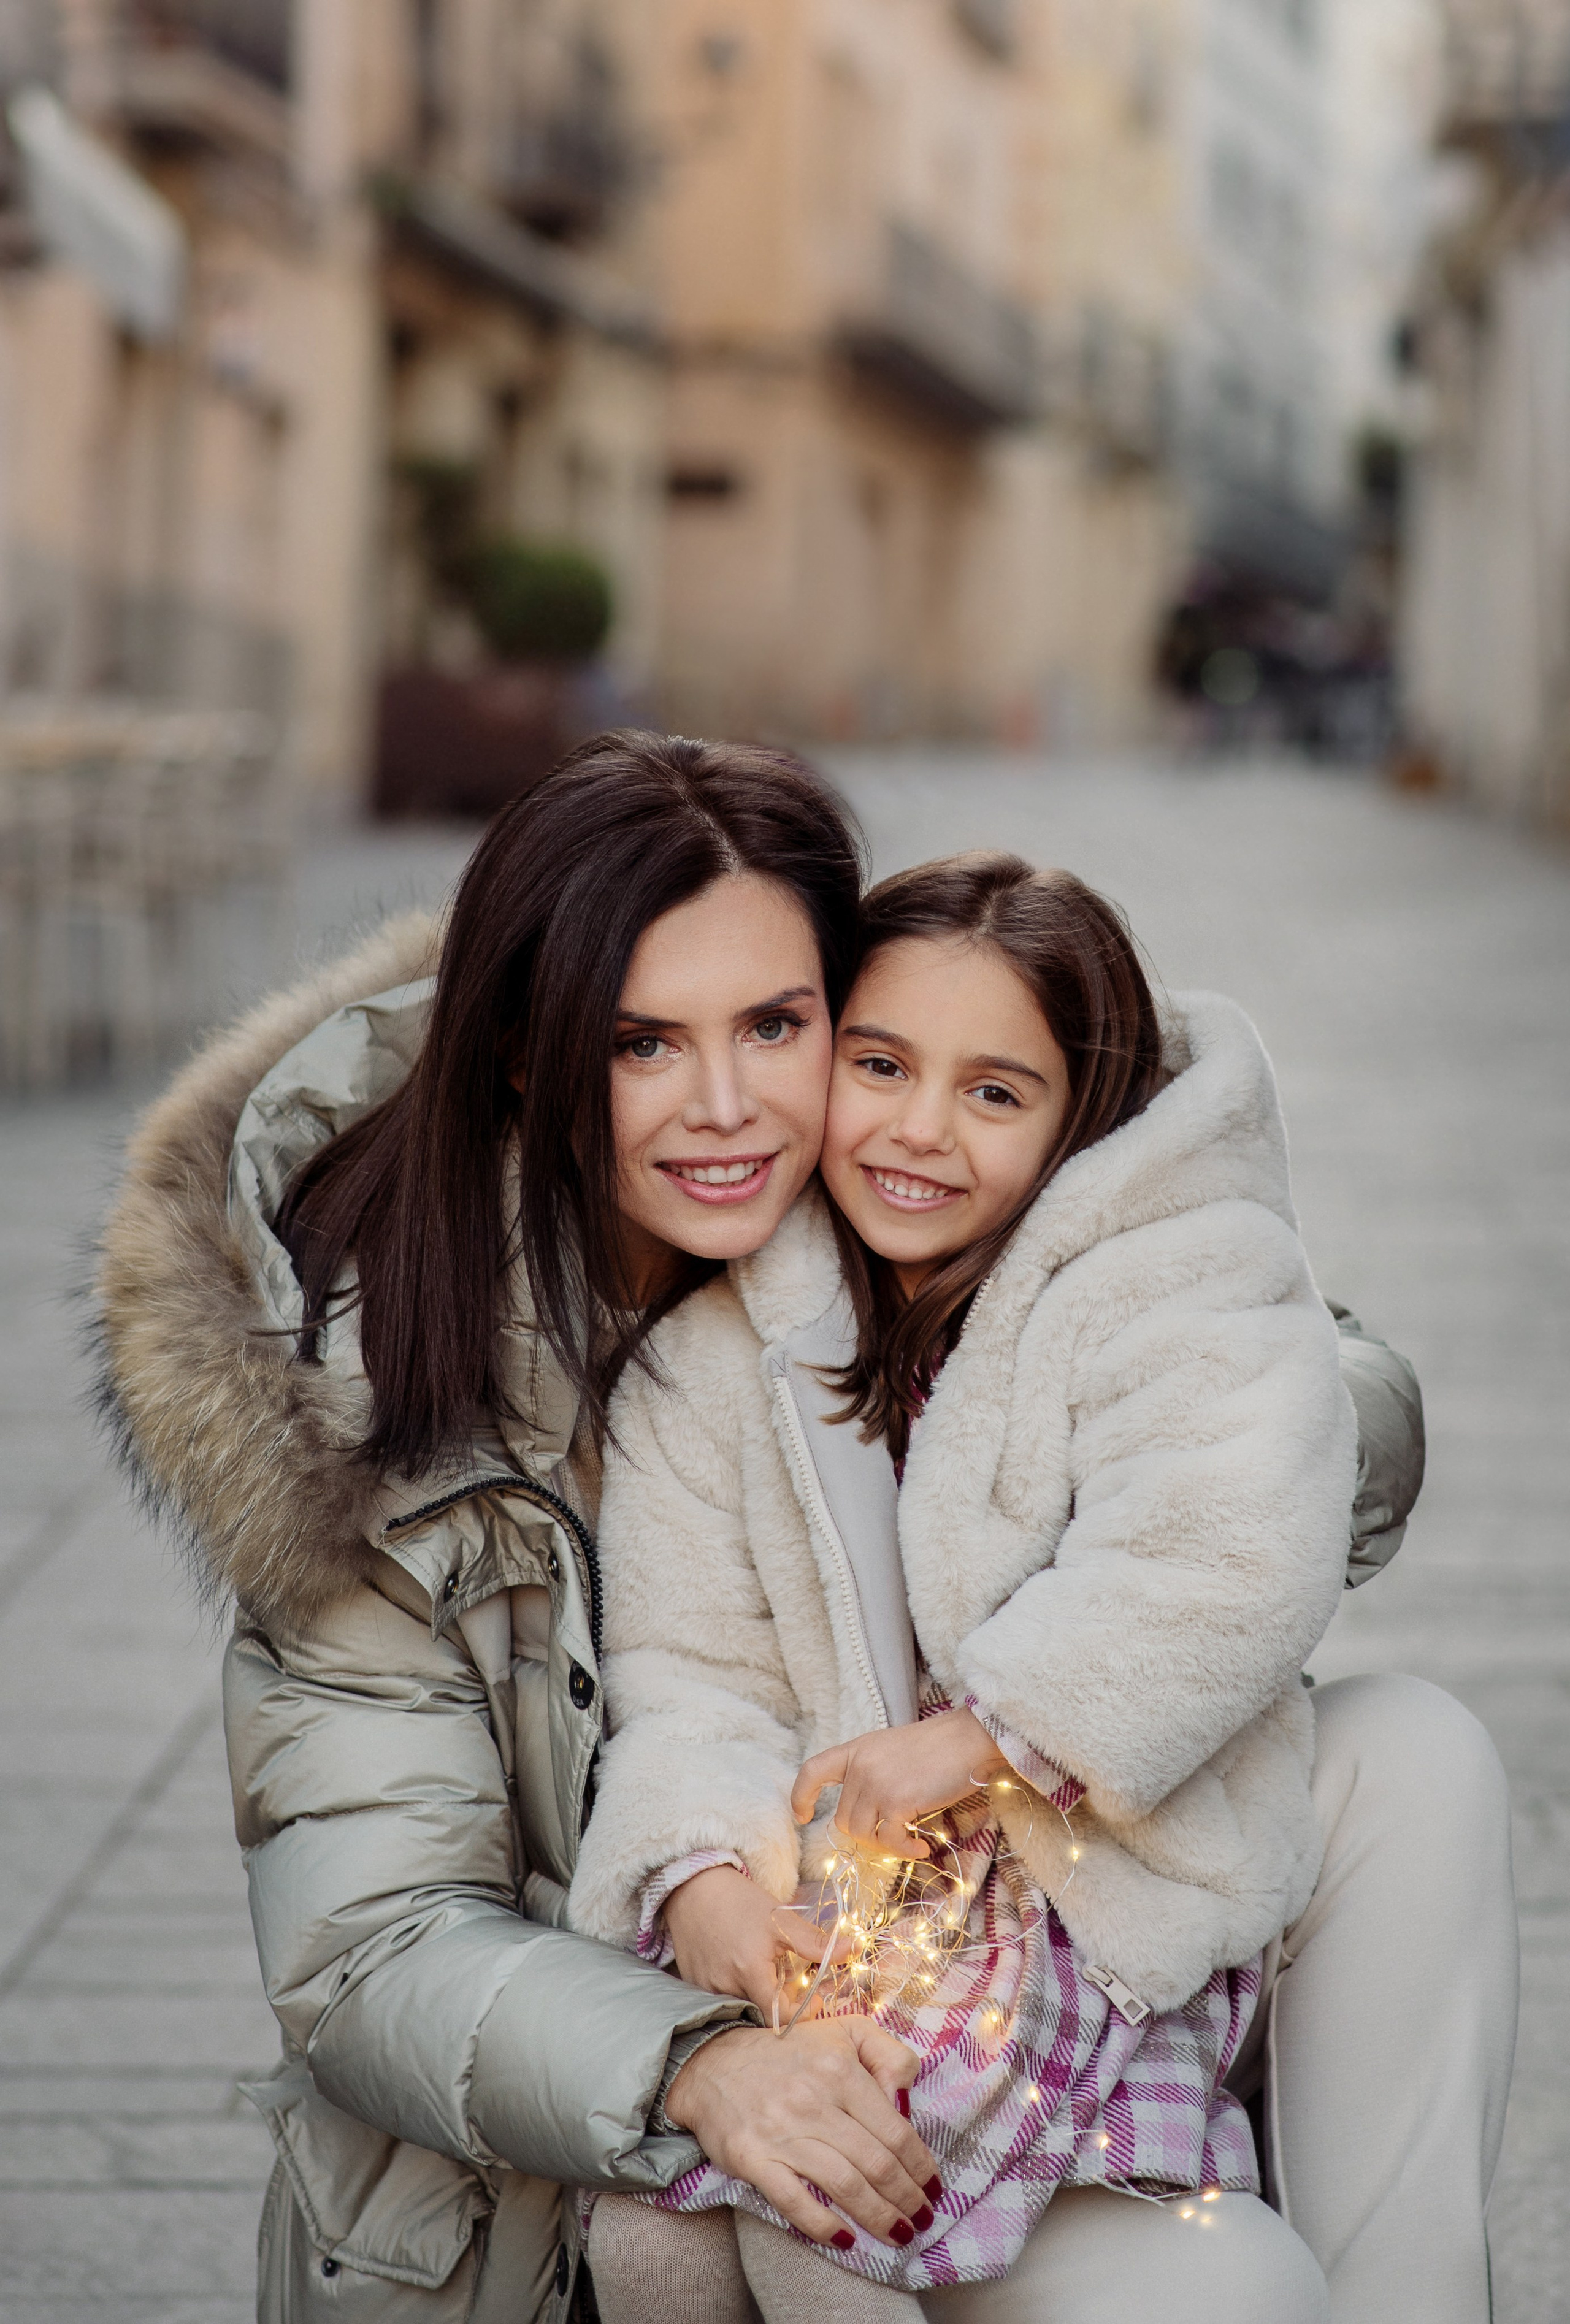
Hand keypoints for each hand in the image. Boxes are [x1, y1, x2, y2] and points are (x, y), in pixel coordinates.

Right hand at [664, 1864, 846, 2015]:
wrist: (693, 1888)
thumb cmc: (740, 1901)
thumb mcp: (781, 1918)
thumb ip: (816, 1943)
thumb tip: (853, 1950)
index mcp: (749, 1972)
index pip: (780, 2016)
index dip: (801, 2012)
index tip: (813, 1998)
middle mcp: (724, 1988)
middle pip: (761, 2014)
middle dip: (782, 2005)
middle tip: (793, 1983)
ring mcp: (705, 1991)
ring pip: (742, 2008)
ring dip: (759, 1998)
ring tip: (767, 1973)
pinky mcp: (693, 1988)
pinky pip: (722, 2001)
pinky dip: (737, 1992)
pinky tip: (742, 1971)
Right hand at [664, 2019, 939, 2247]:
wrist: (712, 2062)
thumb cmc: (789, 2052)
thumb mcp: (844, 2031)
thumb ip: (887, 2054)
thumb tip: (908, 2099)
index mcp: (840, 2070)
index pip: (895, 2130)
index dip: (921, 2166)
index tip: (933, 2187)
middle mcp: (813, 2100)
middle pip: (876, 2163)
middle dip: (907, 2198)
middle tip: (923, 2219)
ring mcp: (781, 2132)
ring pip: (844, 2184)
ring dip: (878, 2217)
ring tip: (899, 2234)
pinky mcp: (753, 2159)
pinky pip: (794, 2201)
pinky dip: (823, 2225)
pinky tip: (846, 2239)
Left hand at [792, 1709, 1005, 1860]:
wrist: (968, 1739)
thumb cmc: (938, 1747)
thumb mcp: (891, 1751)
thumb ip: (872, 1773)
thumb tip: (865, 1817)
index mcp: (856, 1750)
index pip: (813, 1770)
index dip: (802, 1795)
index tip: (803, 1815)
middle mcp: (860, 1765)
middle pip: (844, 1818)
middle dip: (867, 1834)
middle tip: (895, 1834)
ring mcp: (876, 1783)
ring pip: (863, 1834)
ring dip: (886, 1844)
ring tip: (910, 1840)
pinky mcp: (896, 1801)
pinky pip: (889, 1841)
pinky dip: (904, 1850)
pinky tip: (920, 1847)